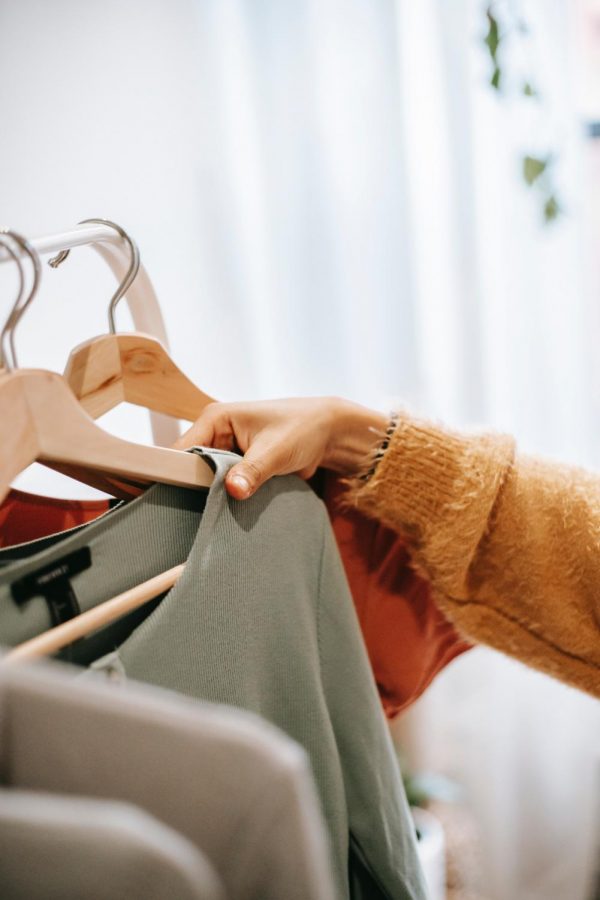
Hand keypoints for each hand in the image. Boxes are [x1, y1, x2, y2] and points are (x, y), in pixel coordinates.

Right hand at [173, 397, 387, 499]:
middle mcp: (215, 433)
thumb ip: (253, 470)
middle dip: (195, 489)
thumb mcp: (276, 449)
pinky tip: (226, 514)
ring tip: (211, 517)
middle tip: (195, 515)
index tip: (171, 500)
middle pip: (190, 468)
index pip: (182, 450)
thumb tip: (233, 490)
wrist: (328, 433)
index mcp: (215, 419)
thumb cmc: (302, 428)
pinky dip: (227, 497)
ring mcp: (225, 451)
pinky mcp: (237, 466)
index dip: (175, 474)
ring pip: (206, 479)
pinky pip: (223, 485)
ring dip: (213, 496)